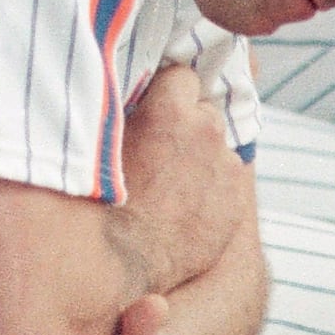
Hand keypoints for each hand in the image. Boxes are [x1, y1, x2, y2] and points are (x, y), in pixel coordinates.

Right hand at [117, 67, 240, 292]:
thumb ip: (126, 104)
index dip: (167, 93)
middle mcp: (206, 132)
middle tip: (159, 149)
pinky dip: (211, 188)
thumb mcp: (104, 134)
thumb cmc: (99, 192)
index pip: (183, 76)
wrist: (118, 258)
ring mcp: (225, 169)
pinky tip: (183, 206)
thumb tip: (130, 83)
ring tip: (170, 182)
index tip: (154, 110)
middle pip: (204, 111)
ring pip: (218, 148)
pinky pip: (226, 182)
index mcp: (172, 109)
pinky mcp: (235, 203)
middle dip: (187, 124)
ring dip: (201, 156)